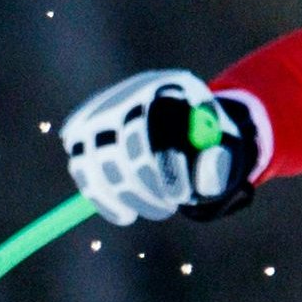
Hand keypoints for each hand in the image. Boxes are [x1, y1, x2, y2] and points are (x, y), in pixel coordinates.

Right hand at [61, 69, 255, 223]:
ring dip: (123, 197)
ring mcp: (98, 111)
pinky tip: (125, 213)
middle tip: (166, 209)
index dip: (165, 168)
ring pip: (94, 160)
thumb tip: (204, 179)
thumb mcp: (222, 151)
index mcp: (168, 87)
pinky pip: (80, 168)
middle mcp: (128, 93)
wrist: (182, 125)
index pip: (156, 127)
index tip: (180, 197)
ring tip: (154, 209)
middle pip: (120, 143)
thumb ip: (217, 165)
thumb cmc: (205, 142)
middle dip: (144, 186)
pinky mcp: (80, 131)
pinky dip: (101, 199)